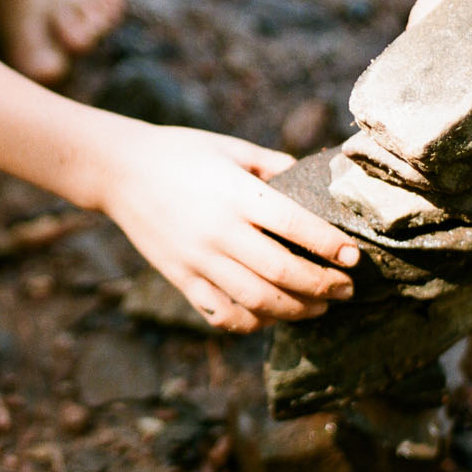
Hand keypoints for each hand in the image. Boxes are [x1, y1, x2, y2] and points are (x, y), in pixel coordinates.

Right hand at [92, 122, 359, 332]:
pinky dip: (252, 323)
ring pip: (257, 301)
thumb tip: (314, 182)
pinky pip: (221, 314)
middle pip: (283, 273)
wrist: (117, 170)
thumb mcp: (230, 148)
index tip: (355, 257)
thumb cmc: (181, 152)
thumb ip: (272, 165)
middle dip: (323, 286)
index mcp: (236, 194)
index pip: (296, 227)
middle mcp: (219, 231)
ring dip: (296, 310)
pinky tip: (270, 316)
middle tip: (346, 289)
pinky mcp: (180, 278)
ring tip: (319, 307)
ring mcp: (197, 259)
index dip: (331, 246)